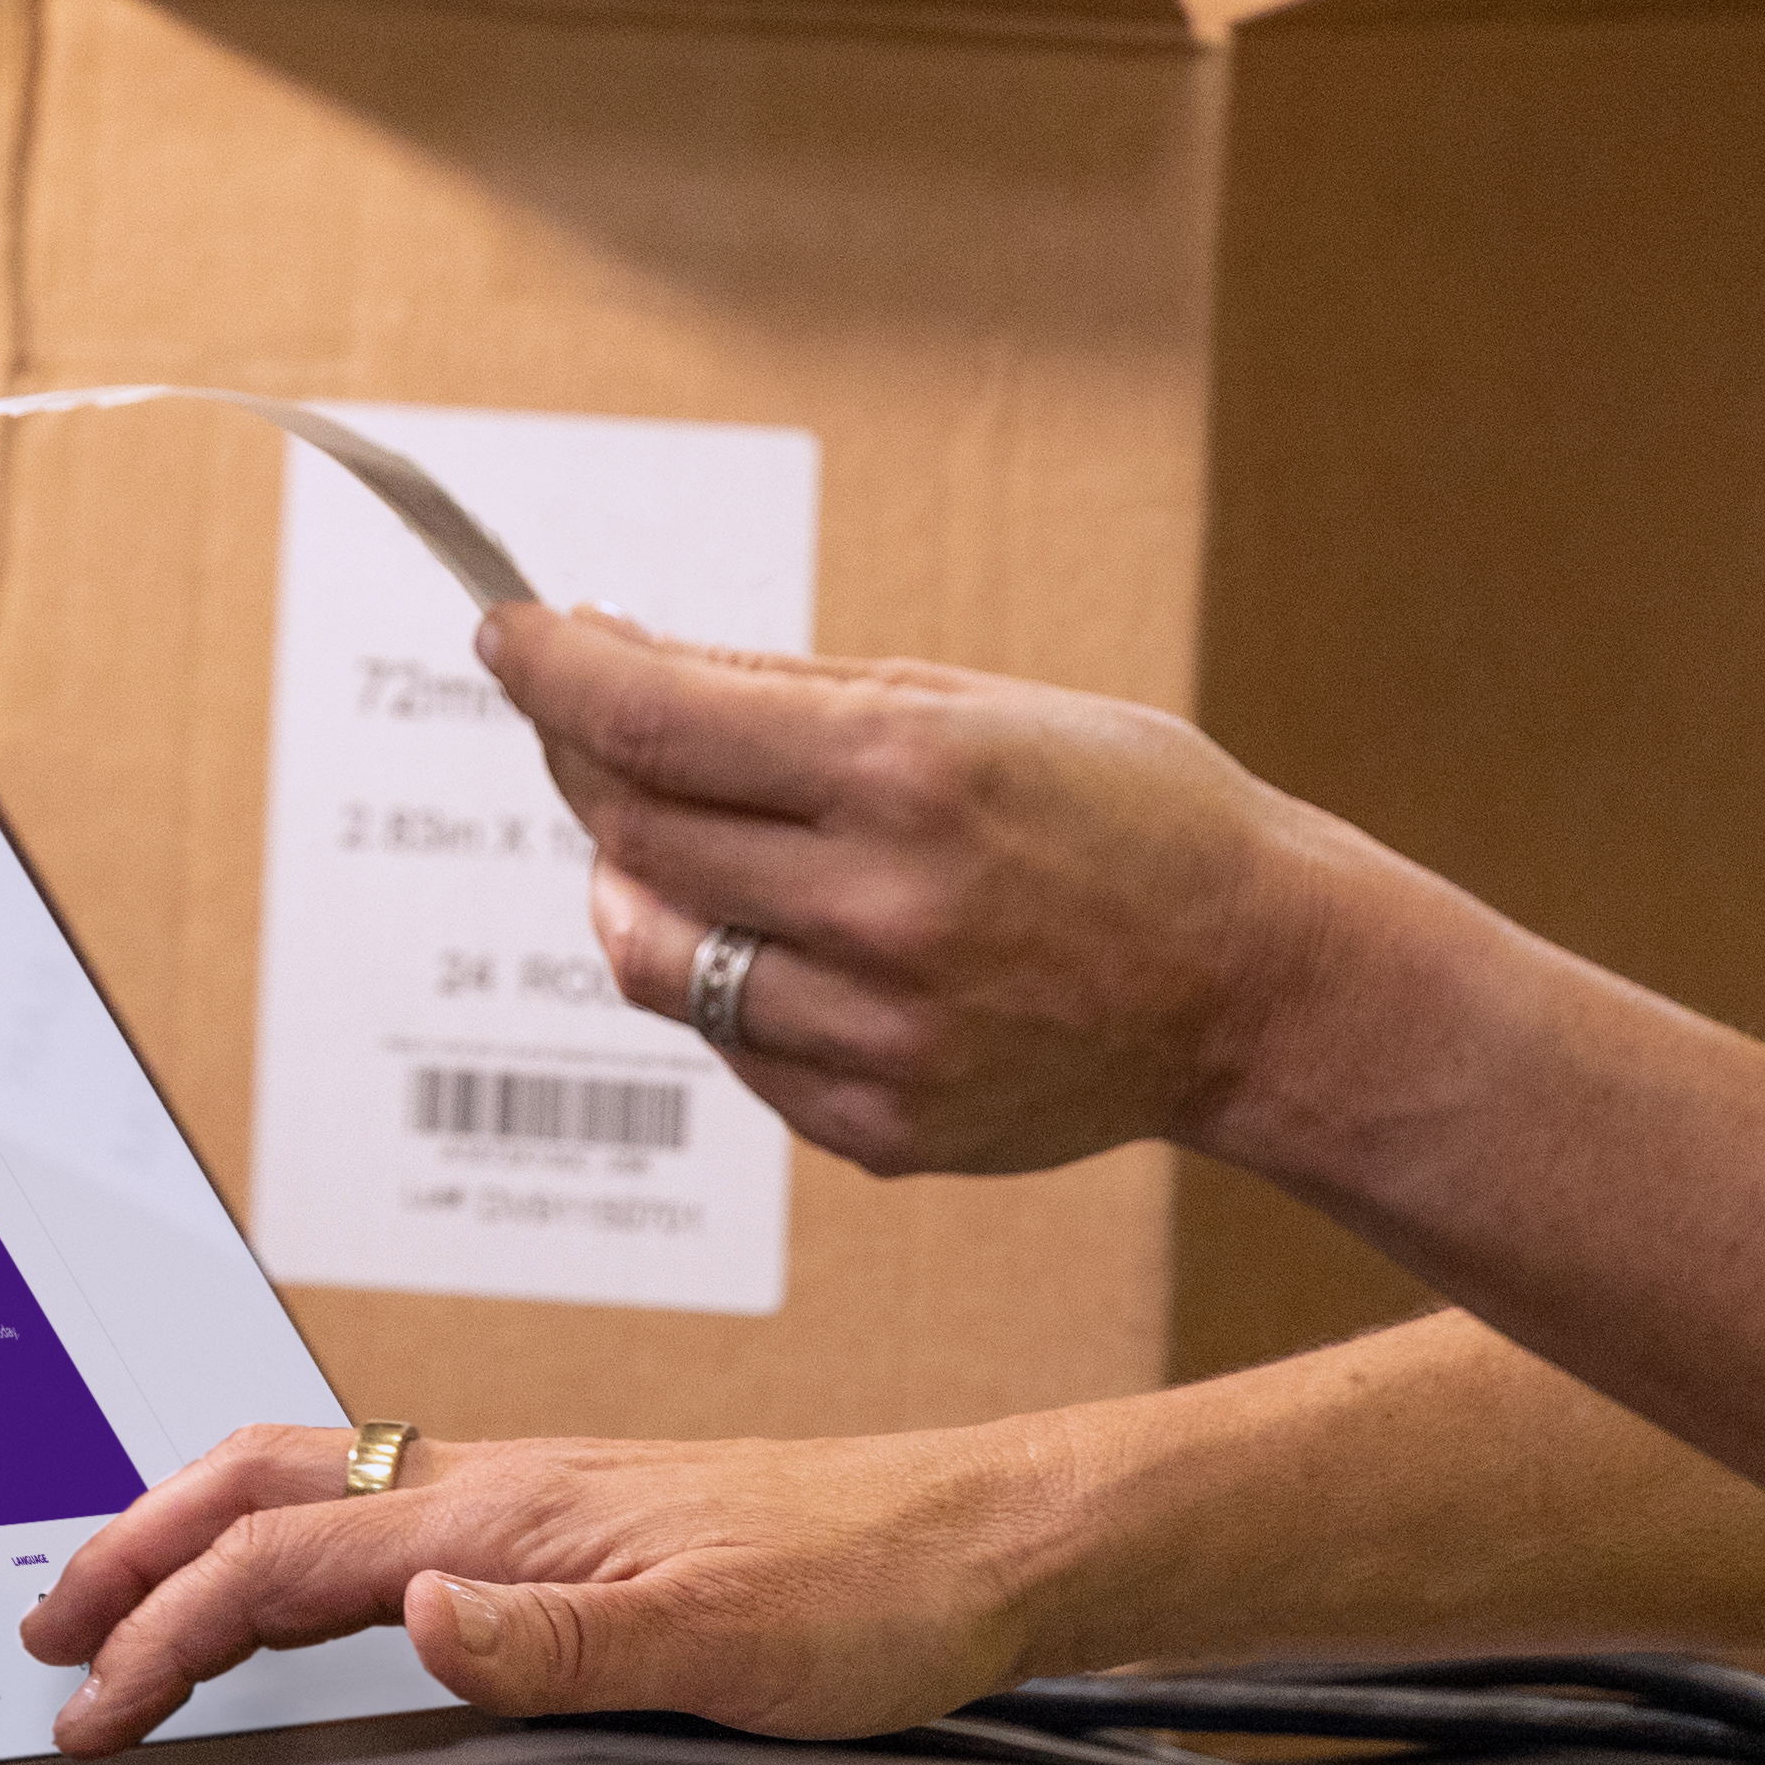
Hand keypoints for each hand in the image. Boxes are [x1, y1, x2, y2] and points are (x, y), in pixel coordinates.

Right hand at [11, 1419, 1066, 1755]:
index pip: (288, 1562)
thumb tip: (419, 1618)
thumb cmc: (874, 1590)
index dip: (171, 1630)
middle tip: (47, 1627)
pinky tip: (294, 1578)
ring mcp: (528, 1491)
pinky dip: (282, 1533)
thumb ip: (566, 1638)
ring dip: (196, 1531)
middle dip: (136, 1549)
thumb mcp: (729, 1643)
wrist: (978, 1540)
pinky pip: (374, 1503)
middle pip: (265, 1487)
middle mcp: (501, 1483)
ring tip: (123, 1593)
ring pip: (313, 1481)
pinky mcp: (562, 1516)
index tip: (92, 1699)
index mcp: (513, 1512)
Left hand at [499, 607, 1355, 1180]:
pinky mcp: (886, 1132)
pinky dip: (722, 978)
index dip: (552, 669)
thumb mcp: (967, 703)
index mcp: (912, 774)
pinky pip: (730, 1047)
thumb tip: (613, 659)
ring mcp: (885, 1038)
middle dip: (585, 762)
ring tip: (688, 839)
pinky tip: (786, 937)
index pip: (653, 720)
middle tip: (592, 722)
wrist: (1261, 982)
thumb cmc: (1120, 810)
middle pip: (633, 833)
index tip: (503, 632)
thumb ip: (780, 694)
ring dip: (632, 882)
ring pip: (651, 955)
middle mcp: (888, 910)